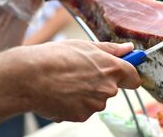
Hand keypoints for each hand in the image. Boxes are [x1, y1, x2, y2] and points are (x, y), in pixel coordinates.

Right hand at [11, 40, 140, 121]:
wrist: (29, 77)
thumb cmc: (55, 57)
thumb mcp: (85, 46)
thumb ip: (110, 49)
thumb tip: (128, 49)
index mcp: (111, 68)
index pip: (133, 77)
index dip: (128, 74)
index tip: (123, 72)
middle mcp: (108, 89)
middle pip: (111, 88)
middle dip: (99, 82)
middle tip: (78, 71)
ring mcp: (95, 104)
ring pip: (95, 99)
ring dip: (85, 93)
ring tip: (64, 81)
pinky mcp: (81, 116)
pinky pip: (82, 109)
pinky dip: (73, 103)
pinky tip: (59, 93)